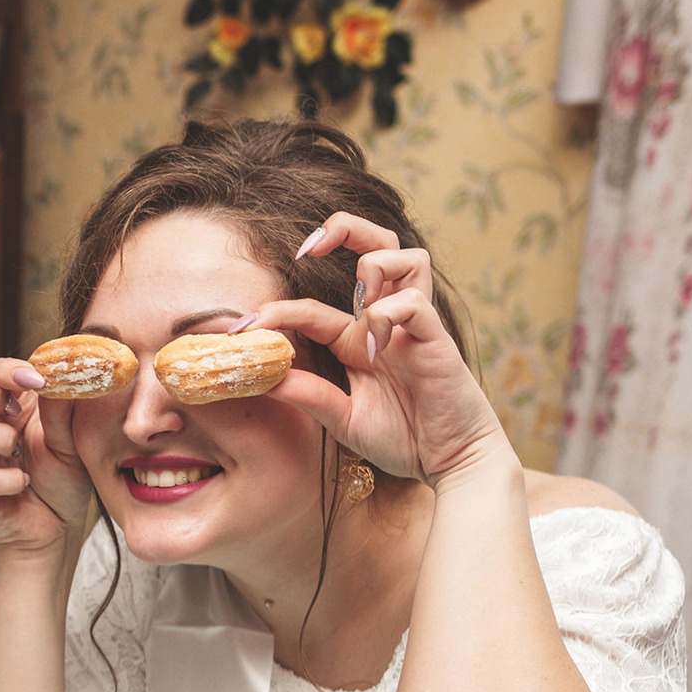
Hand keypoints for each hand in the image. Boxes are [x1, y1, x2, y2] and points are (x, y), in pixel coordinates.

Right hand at [0, 358, 92, 553]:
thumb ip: (62, 407)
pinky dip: (2, 481)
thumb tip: (61, 370)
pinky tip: (22, 484)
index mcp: (7, 404)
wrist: (58, 527)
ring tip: (21, 456)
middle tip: (14, 413)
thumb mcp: (71, 440)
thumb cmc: (63, 478)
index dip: (7, 370)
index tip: (37, 380)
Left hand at [248, 213, 510, 485]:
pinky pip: (414, 303)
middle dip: (344, 228)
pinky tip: (375, 348)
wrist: (450, 462)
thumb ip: (310, 396)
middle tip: (308, 247)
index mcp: (359, 340)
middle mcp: (386, 324)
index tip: (240, 330)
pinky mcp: (437, 341)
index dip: (274, 312)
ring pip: (406, 257)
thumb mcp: (344, 420)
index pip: (311, 309)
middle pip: (377, 246)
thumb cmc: (404, 438)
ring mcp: (414, 328)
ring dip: (374, 266)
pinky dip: (389, 314)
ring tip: (359, 305)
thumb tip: (264, 379)